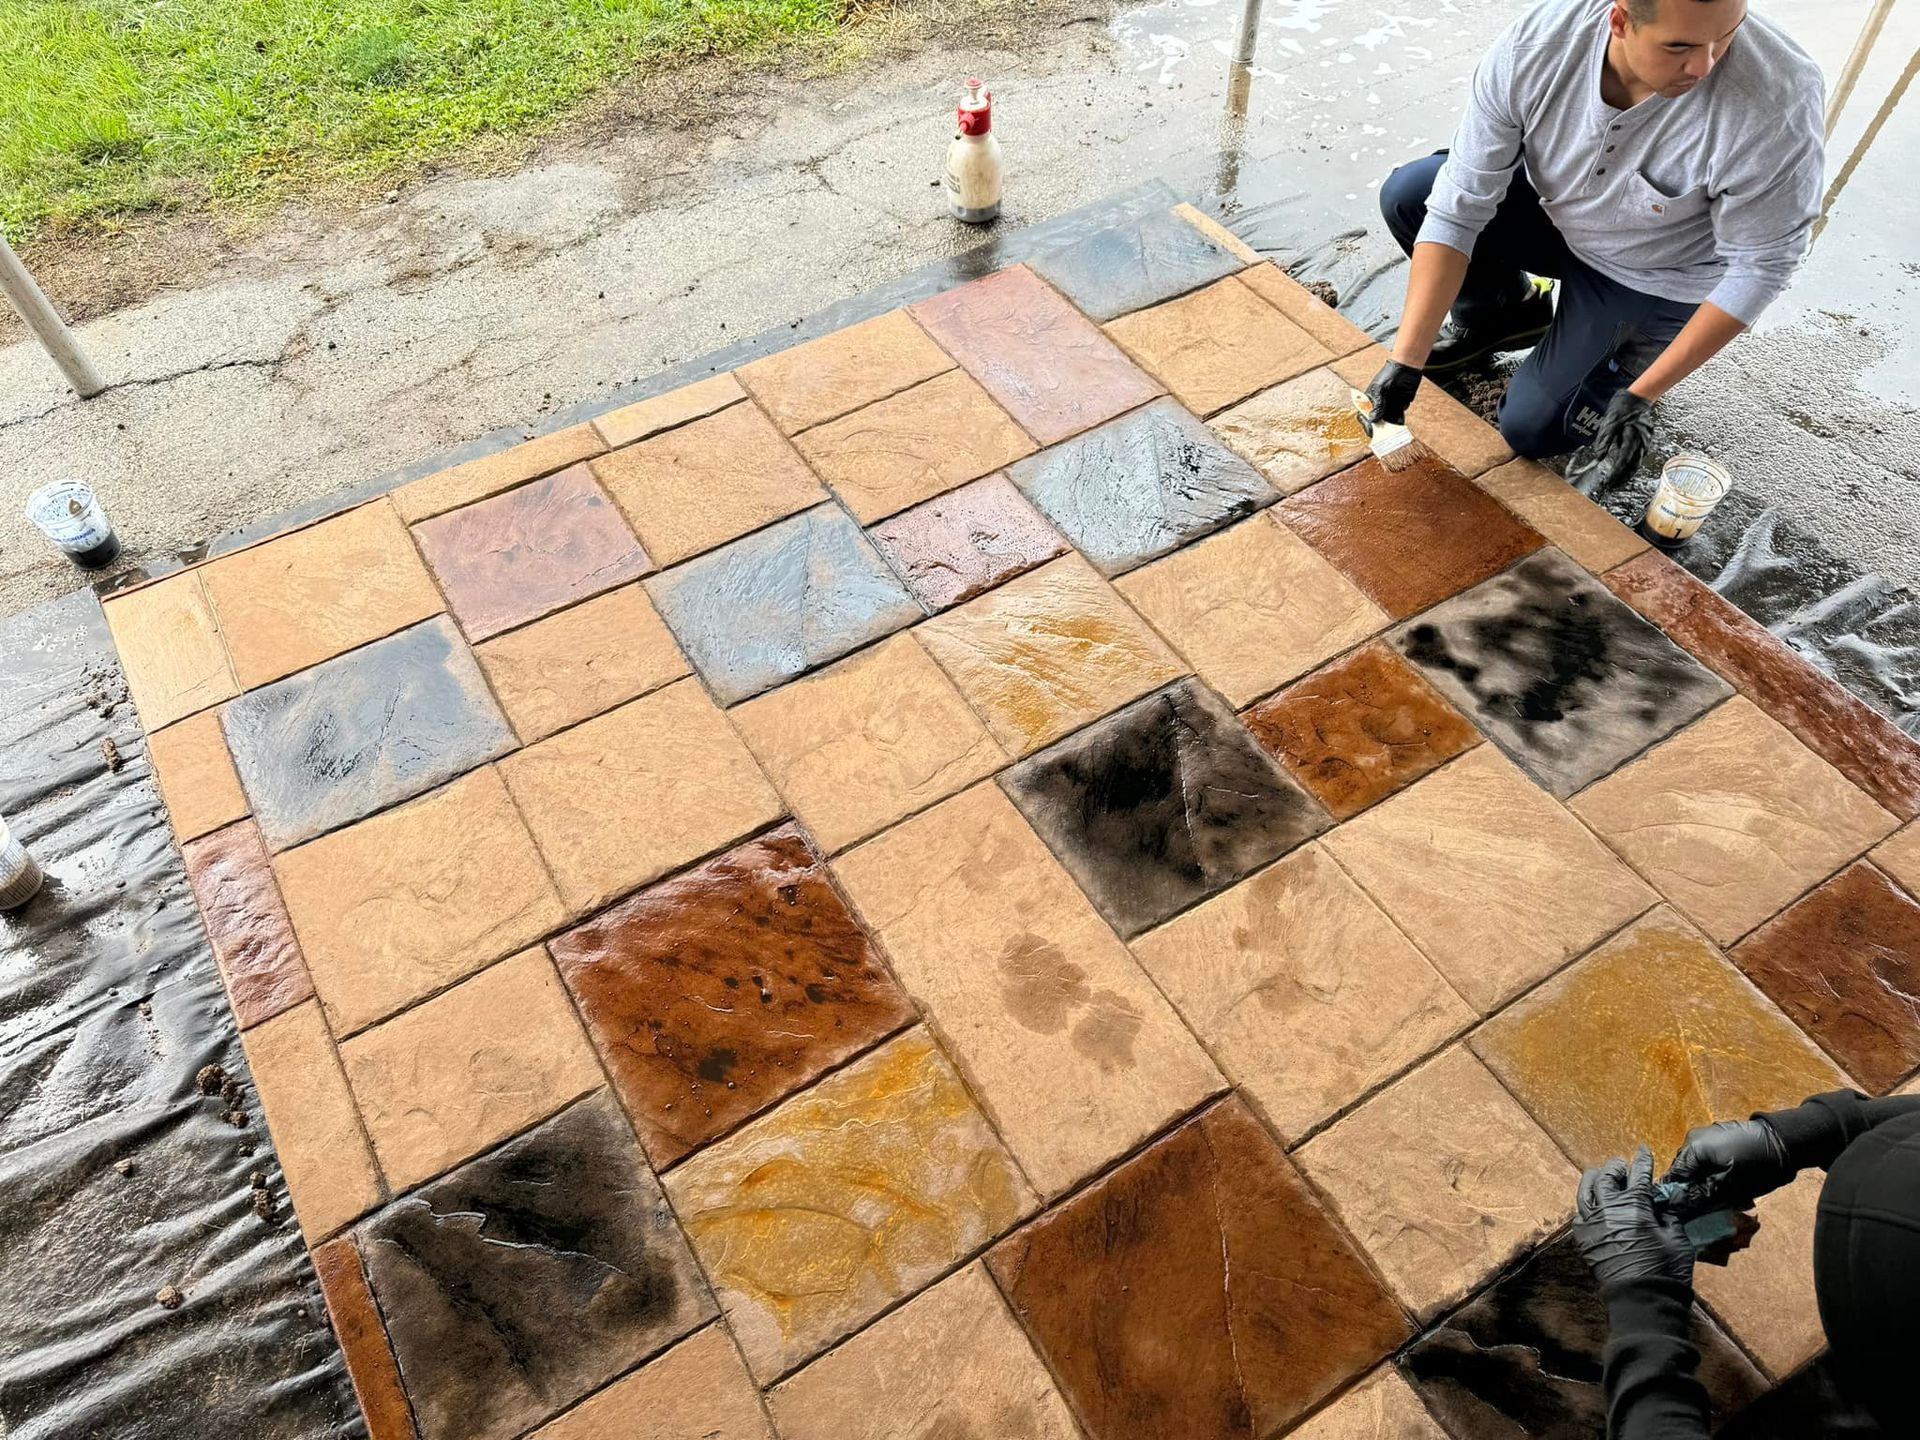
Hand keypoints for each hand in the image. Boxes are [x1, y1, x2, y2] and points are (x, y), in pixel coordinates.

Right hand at [1364, 361, 1423, 428]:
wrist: (1407, 368)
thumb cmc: (1390, 375)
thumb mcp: (1381, 390)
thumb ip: (1378, 405)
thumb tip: (1372, 420)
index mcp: (1368, 401)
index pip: (1364, 416)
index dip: (1366, 425)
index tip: (1372, 431)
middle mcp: (1377, 406)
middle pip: (1375, 422)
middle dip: (1379, 429)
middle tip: (1384, 435)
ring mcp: (1388, 408)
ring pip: (1387, 422)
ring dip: (1390, 428)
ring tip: (1394, 433)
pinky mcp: (1399, 408)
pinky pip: (1397, 419)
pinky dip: (1399, 424)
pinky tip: (1400, 426)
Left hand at [1566, 388, 1654, 496]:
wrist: (1638, 399)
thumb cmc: (1623, 409)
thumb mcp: (1610, 422)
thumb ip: (1604, 440)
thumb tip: (1598, 456)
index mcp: (1632, 438)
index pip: (1623, 461)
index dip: (1615, 474)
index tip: (1607, 482)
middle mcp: (1641, 443)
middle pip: (1632, 466)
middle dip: (1622, 479)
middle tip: (1611, 488)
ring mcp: (1645, 443)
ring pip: (1636, 464)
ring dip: (1627, 475)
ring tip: (1616, 484)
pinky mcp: (1644, 442)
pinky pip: (1638, 458)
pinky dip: (1631, 467)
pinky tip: (1624, 472)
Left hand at [1574, 1145, 1694, 1288]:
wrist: (1641, 1300)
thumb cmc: (1666, 1271)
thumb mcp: (1677, 1240)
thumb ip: (1670, 1215)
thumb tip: (1668, 1200)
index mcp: (1635, 1206)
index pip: (1639, 1175)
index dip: (1642, 1161)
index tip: (1643, 1150)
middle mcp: (1609, 1209)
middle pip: (1607, 1178)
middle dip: (1615, 1168)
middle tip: (1622, 1165)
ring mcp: (1592, 1223)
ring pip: (1586, 1190)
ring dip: (1595, 1179)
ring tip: (1601, 1175)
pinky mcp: (1583, 1239)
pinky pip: (1580, 1214)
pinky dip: (1586, 1205)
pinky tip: (1592, 1204)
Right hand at [1661, 1119, 1793, 1214]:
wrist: (1782, 1142)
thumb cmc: (1756, 1165)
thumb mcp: (1729, 1184)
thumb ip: (1701, 1193)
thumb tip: (1678, 1204)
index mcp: (1693, 1149)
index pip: (1674, 1175)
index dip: (1676, 1194)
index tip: (1683, 1211)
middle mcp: (1693, 1139)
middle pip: (1683, 1169)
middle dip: (1690, 1187)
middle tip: (1703, 1206)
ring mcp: (1705, 1135)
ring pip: (1694, 1164)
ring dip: (1701, 1179)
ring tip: (1716, 1194)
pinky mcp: (1717, 1136)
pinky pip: (1705, 1156)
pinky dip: (1710, 1169)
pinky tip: (1722, 1179)